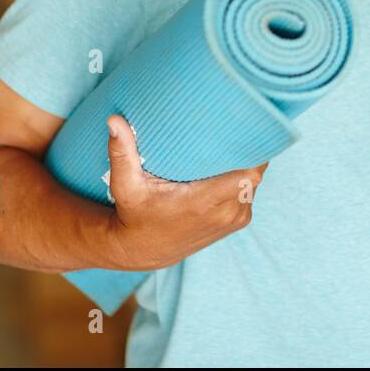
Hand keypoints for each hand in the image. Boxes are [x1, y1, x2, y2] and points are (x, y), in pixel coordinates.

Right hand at [100, 114, 268, 271]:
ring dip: (246, 166)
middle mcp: (226, 212)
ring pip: (255, 182)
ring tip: (232, 147)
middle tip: (235, 131)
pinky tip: (229, 168)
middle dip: (250, 153)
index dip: (253, 152)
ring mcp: (235, 219)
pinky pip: (250, 193)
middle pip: (256, 173)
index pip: (249, 173)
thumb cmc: (134, 214)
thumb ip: (122, 152)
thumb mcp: (125, 185)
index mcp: (204, 202)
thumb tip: (114, 120)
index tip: (244, 131)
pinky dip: (243, 181)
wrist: (144, 250)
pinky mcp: (239, 222)